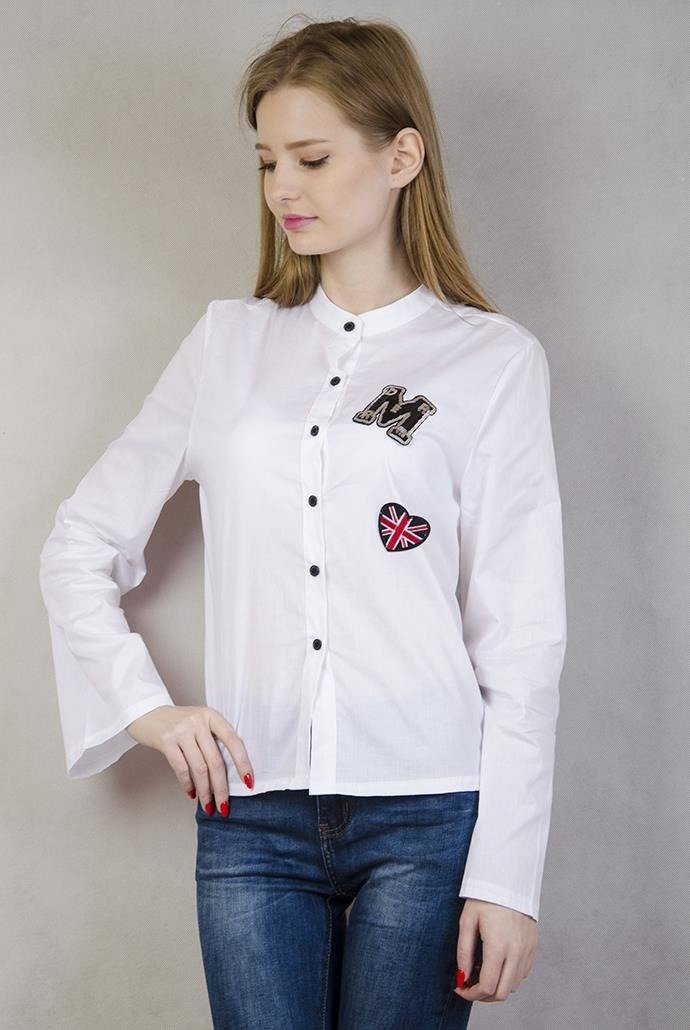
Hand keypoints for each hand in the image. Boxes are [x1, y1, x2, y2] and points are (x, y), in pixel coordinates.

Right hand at [125, 705, 253, 812]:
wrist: (147, 713)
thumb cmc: (178, 722)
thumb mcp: (199, 722)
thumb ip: (212, 739)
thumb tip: (227, 774)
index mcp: (211, 716)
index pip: (233, 740)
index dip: (242, 762)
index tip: (248, 782)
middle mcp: (198, 721)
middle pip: (215, 760)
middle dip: (221, 788)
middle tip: (224, 807)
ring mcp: (182, 730)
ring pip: (199, 768)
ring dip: (205, 791)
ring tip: (208, 805)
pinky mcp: (166, 740)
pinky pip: (182, 768)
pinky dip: (188, 784)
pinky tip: (191, 793)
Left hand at [454, 899, 537, 1001]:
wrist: (509, 879)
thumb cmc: (485, 897)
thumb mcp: (467, 921)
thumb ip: (464, 952)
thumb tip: (462, 977)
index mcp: (498, 946)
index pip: (487, 986)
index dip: (471, 994)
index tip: (460, 988)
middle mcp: (516, 951)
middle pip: (502, 993)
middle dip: (483, 995)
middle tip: (470, 985)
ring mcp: (528, 950)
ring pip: (513, 985)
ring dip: (497, 986)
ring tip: (482, 971)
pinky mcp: (533, 947)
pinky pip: (522, 973)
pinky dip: (509, 976)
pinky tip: (497, 964)